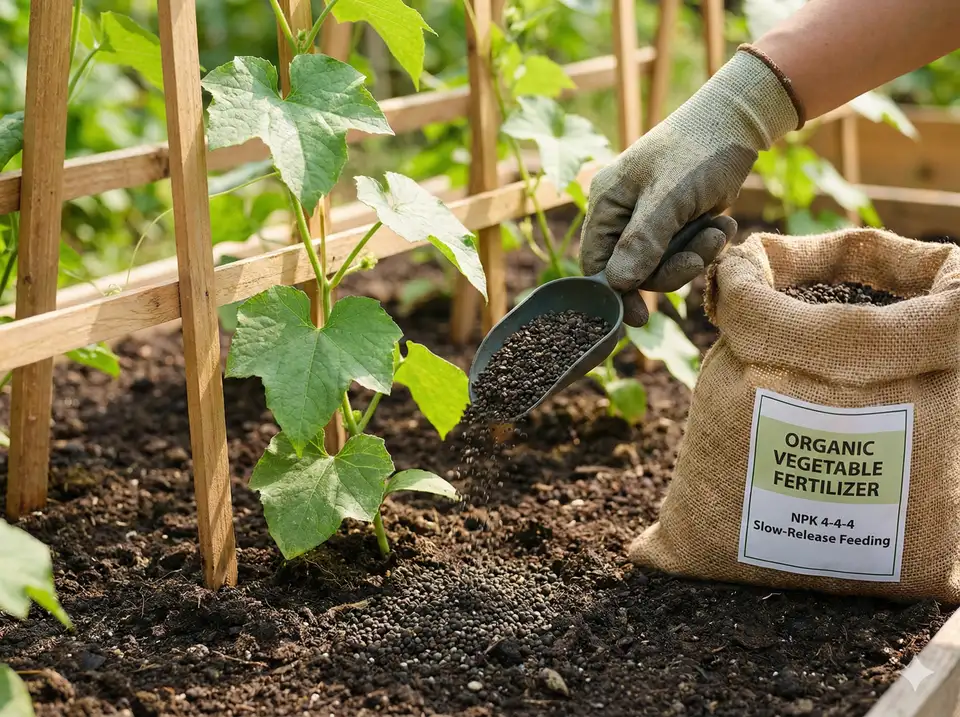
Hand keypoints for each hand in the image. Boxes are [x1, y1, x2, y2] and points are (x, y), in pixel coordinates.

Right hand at [580, 48, 800, 325]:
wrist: (739, 123)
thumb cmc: (699, 151)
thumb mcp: (670, 197)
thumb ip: (643, 241)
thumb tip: (618, 285)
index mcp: (606, 203)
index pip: (596, 263)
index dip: (615, 293)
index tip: (638, 318)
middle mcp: (621, 214)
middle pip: (633, 271)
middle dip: (671, 268)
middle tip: (701, 256)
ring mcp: (649, 220)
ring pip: (662, 266)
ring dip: (694, 255)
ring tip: (719, 230)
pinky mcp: (675, 224)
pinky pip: (683, 254)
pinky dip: (704, 245)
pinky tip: (722, 224)